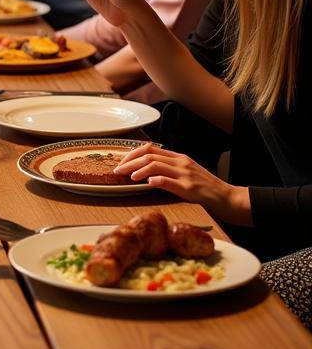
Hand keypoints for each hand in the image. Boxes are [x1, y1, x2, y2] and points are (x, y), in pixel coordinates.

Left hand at [114, 144, 252, 225]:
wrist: (231, 199)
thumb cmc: (209, 190)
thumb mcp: (188, 175)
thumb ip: (170, 171)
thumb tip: (147, 174)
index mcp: (179, 158)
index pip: (150, 149)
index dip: (132, 154)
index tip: (122, 162)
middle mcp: (181, 162)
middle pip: (148, 155)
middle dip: (129, 162)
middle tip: (117, 171)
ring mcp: (185, 174)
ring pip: (155, 165)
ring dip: (137, 169)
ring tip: (128, 177)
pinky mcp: (189, 188)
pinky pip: (167, 181)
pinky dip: (153, 180)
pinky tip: (145, 183)